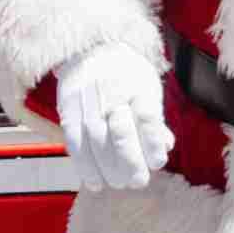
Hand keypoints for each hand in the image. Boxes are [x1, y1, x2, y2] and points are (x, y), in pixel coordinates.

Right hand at [52, 43, 172, 190]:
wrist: (91, 48)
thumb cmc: (126, 75)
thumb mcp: (147, 88)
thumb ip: (154, 120)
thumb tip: (166, 147)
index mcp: (136, 84)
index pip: (147, 115)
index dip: (153, 142)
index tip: (158, 162)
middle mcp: (111, 89)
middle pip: (119, 130)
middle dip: (129, 161)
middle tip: (137, 181)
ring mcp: (86, 98)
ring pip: (95, 138)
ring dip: (106, 168)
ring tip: (117, 183)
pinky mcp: (67, 108)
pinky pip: (74, 141)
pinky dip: (84, 166)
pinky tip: (94, 182)